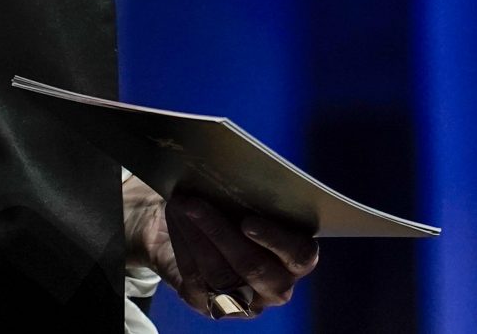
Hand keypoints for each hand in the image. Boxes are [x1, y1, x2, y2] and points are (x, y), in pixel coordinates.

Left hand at [124, 178, 317, 318]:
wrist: (194, 224)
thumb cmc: (232, 205)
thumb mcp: (247, 197)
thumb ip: (254, 193)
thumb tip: (239, 170)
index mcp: (296, 258)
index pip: (300, 256)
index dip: (276, 240)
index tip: (247, 221)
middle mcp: (276, 285)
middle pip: (254, 268)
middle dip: (221, 233)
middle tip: (197, 202)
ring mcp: (244, 301)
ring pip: (221, 275)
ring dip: (196, 234)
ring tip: (181, 203)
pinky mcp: (213, 306)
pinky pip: (197, 280)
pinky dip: (183, 245)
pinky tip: (176, 219)